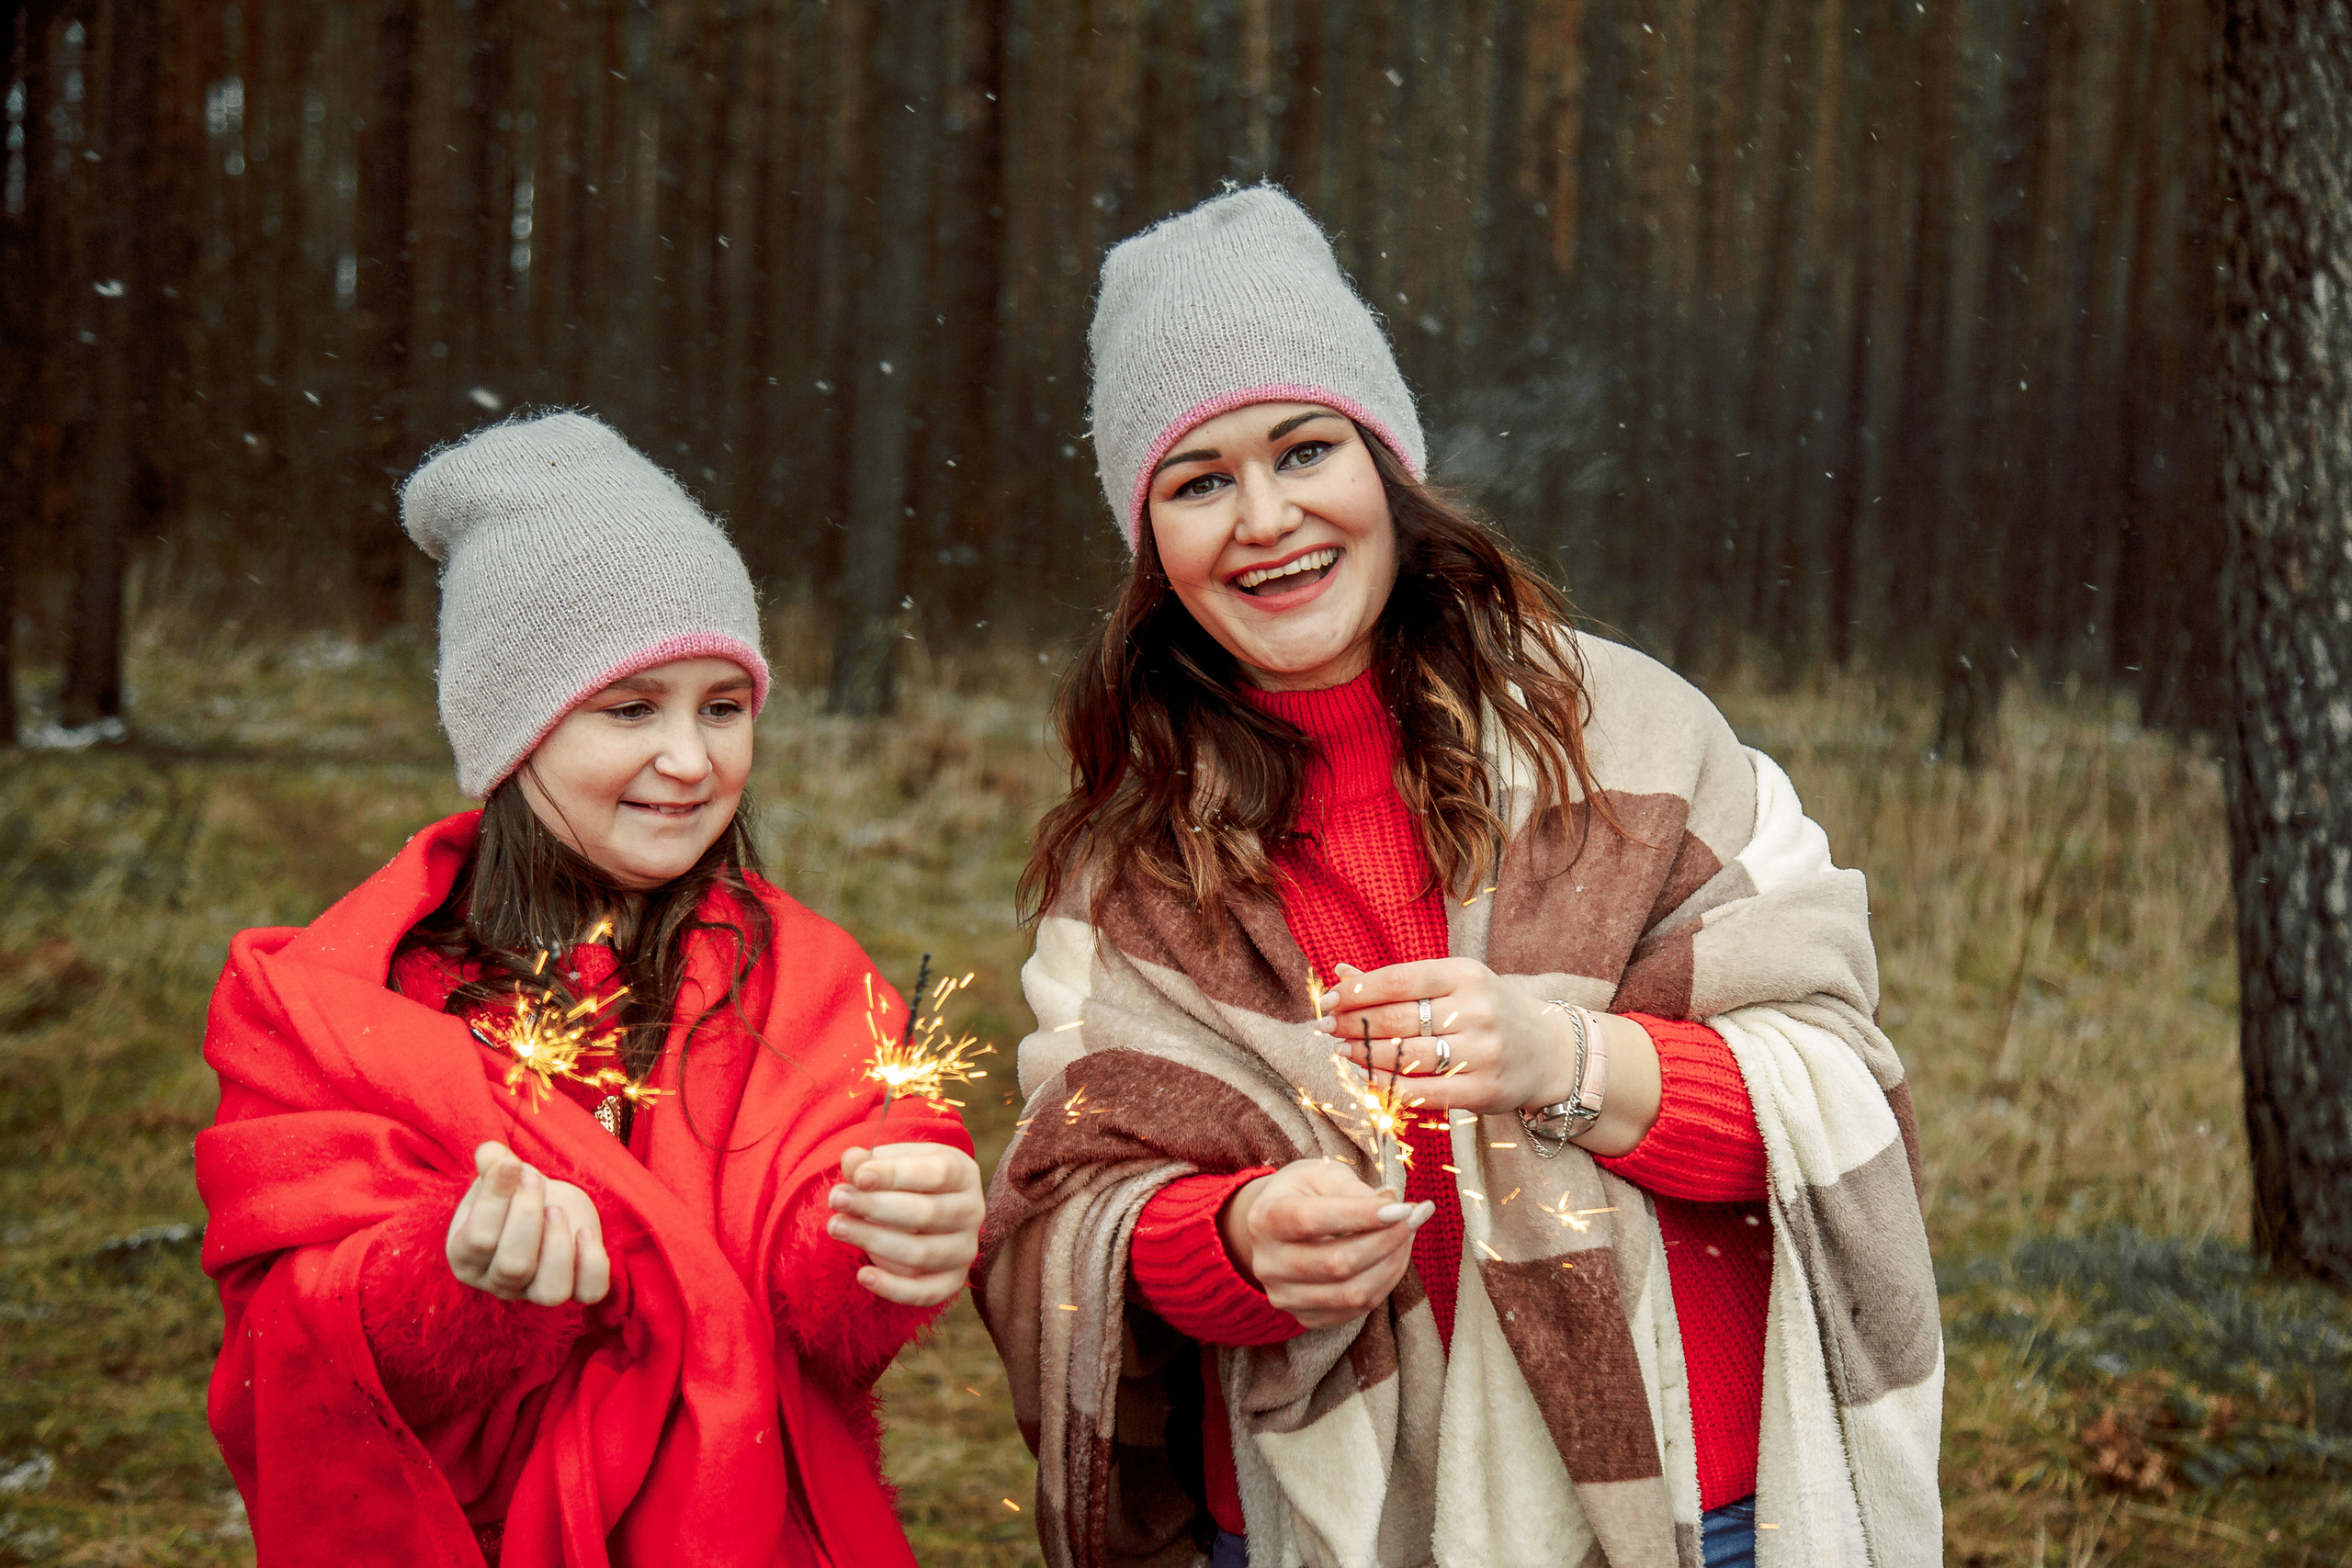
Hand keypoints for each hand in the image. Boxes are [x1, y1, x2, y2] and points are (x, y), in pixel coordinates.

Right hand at [446, 1141, 610, 1305]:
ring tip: (557, 1210)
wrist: (546, 1204)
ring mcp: (537, 1291)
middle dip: (527, 1216)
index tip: (513, 1165)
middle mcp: (499, 1283)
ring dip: (558, 1247)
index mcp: (467, 1258)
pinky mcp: (576, 1288)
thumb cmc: (515, 1194)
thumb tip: (490, 1152)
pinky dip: (593, 1262)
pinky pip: (590, 1292)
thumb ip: (492, 1163)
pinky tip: (586, 1230)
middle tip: (534, 1181)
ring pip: (551, 1292)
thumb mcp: (502, 1176)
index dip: (496, 1200)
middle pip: (514, 1267)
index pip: (478, 1240)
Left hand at [827, 1142, 983, 1306]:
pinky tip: (862, 1275)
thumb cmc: (904, 1180)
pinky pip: (926, 1293)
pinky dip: (893, 1288)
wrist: (923, 1209)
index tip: (858, 1177)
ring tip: (836, 1226)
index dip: (895, 1176)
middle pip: (926, 1213)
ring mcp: (965, 1249)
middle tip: (836, 1199)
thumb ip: (871, 1162)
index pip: (935, 1174)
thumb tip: (852, 1161)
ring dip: (874, 1241)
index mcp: (963, 1173)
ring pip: (922, 1252)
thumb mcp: (892, 1162)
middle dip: (875, 1207)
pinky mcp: (952, 1281)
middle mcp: (972, 1211)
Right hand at [1216, 1158, 1432, 1329]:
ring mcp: (1283, 1295)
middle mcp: (1267, 1263)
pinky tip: (1392, 1257)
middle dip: (1386, 1240)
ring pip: (1351, 1293)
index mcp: (1266, 1218)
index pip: (1312, 1220)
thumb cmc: (1304, 1193)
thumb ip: (1354, 1189)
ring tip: (1407, 1235)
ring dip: (1392, 1264)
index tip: (1403, 1207)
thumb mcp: (1322, 1175)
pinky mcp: (1304, 1316)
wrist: (1275, 1227)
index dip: (1361, 1215)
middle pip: (1336, 1263)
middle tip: (1415, 1217)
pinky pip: (1355, 1309)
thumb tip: (1393, 1206)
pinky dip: (1384, 1283)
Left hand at [1320, 960, 1662, 1154]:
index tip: (1328, 1000)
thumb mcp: (1453, 984)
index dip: (1358, 991)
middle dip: (1353, 1025)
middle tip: (1325, 1028)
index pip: (1399, 979)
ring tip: (1344, 1053)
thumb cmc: (1489, 1011)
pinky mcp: (1485, 1090)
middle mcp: (1476, 1010)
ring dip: (1365, 1057)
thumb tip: (1339, 972)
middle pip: (1397, 1020)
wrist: (1550, 1052)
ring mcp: (1483, 1052)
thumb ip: (1397, 981)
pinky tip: (1371, 1080)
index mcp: (1466, 975)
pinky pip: (1424, 1092)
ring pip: (1406, 1058)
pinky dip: (1391, 1088)